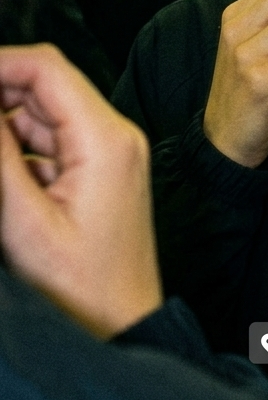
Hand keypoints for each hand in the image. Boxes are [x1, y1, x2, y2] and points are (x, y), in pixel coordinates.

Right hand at [0, 43, 161, 338]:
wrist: (123, 330)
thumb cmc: (80, 291)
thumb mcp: (24, 222)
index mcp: (106, 139)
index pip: (47, 69)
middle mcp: (116, 135)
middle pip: (46, 84)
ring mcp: (111, 152)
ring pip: (45, 111)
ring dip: (4, 120)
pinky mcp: (101, 171)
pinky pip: (53, 140)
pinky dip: (18, 145)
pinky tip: (1, 170)